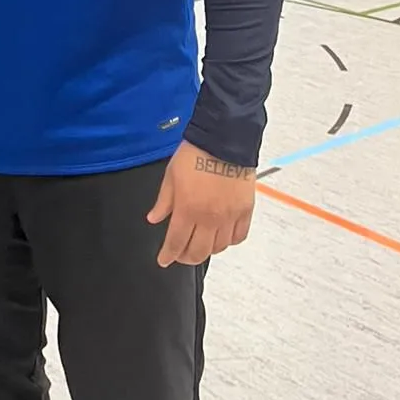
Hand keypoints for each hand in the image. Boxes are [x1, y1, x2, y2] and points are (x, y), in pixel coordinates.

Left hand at [147, 140, 255, 266]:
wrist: (224, 139)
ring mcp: (229, 216)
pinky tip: (221, 236)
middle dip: (186, 258)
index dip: (168, 255)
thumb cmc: (195, 153)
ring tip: (199, 243)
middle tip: (180, 254)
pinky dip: (229, 241)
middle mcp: (210, 218)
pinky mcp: (245, 211)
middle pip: (198, 252)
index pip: (176, 242)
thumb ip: (163, 201)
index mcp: (188, 209)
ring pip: (219, 248)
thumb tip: (154, 218)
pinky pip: (238, 236)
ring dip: (207, 250)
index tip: (164, 260)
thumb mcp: (171, 176)